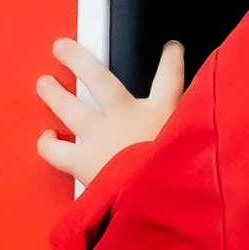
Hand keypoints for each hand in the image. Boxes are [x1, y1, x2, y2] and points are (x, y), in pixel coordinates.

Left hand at [34, 35, 185, 193]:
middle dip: (79, 61)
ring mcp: (101, 139)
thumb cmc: (178, 178)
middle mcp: (127, 119)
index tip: (171, 49)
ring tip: (43, 83)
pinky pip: (56, 151)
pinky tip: (46, 138)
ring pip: (71, 109)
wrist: (156, 202)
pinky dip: (48, 144)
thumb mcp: (194, 147)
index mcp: (163, 114)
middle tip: (62, 47)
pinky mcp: (83, 163)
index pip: (170, 78)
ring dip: (54, 94)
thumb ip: (192, 133)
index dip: (171, 60)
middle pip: (99, 80)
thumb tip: (205, 126)